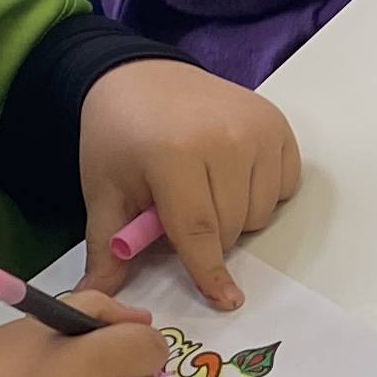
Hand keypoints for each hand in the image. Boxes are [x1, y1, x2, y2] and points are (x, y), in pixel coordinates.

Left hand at [78, 58, 300, 310]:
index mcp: (174, 153)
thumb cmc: (119, 135)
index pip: (200, 230)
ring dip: (237, 216)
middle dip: (210, 236)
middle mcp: (224, 138)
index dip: (209, 271)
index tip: (224, 299)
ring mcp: (256, 129)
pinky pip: (284, 187)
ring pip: (262, 212)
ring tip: (206, 190)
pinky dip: (263, 192)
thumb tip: (92, 299)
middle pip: (234, 227)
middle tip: (181, 211)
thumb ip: (108, 247)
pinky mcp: (277, 125)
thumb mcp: (104, 190)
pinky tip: (233, 174)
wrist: (141, 76)